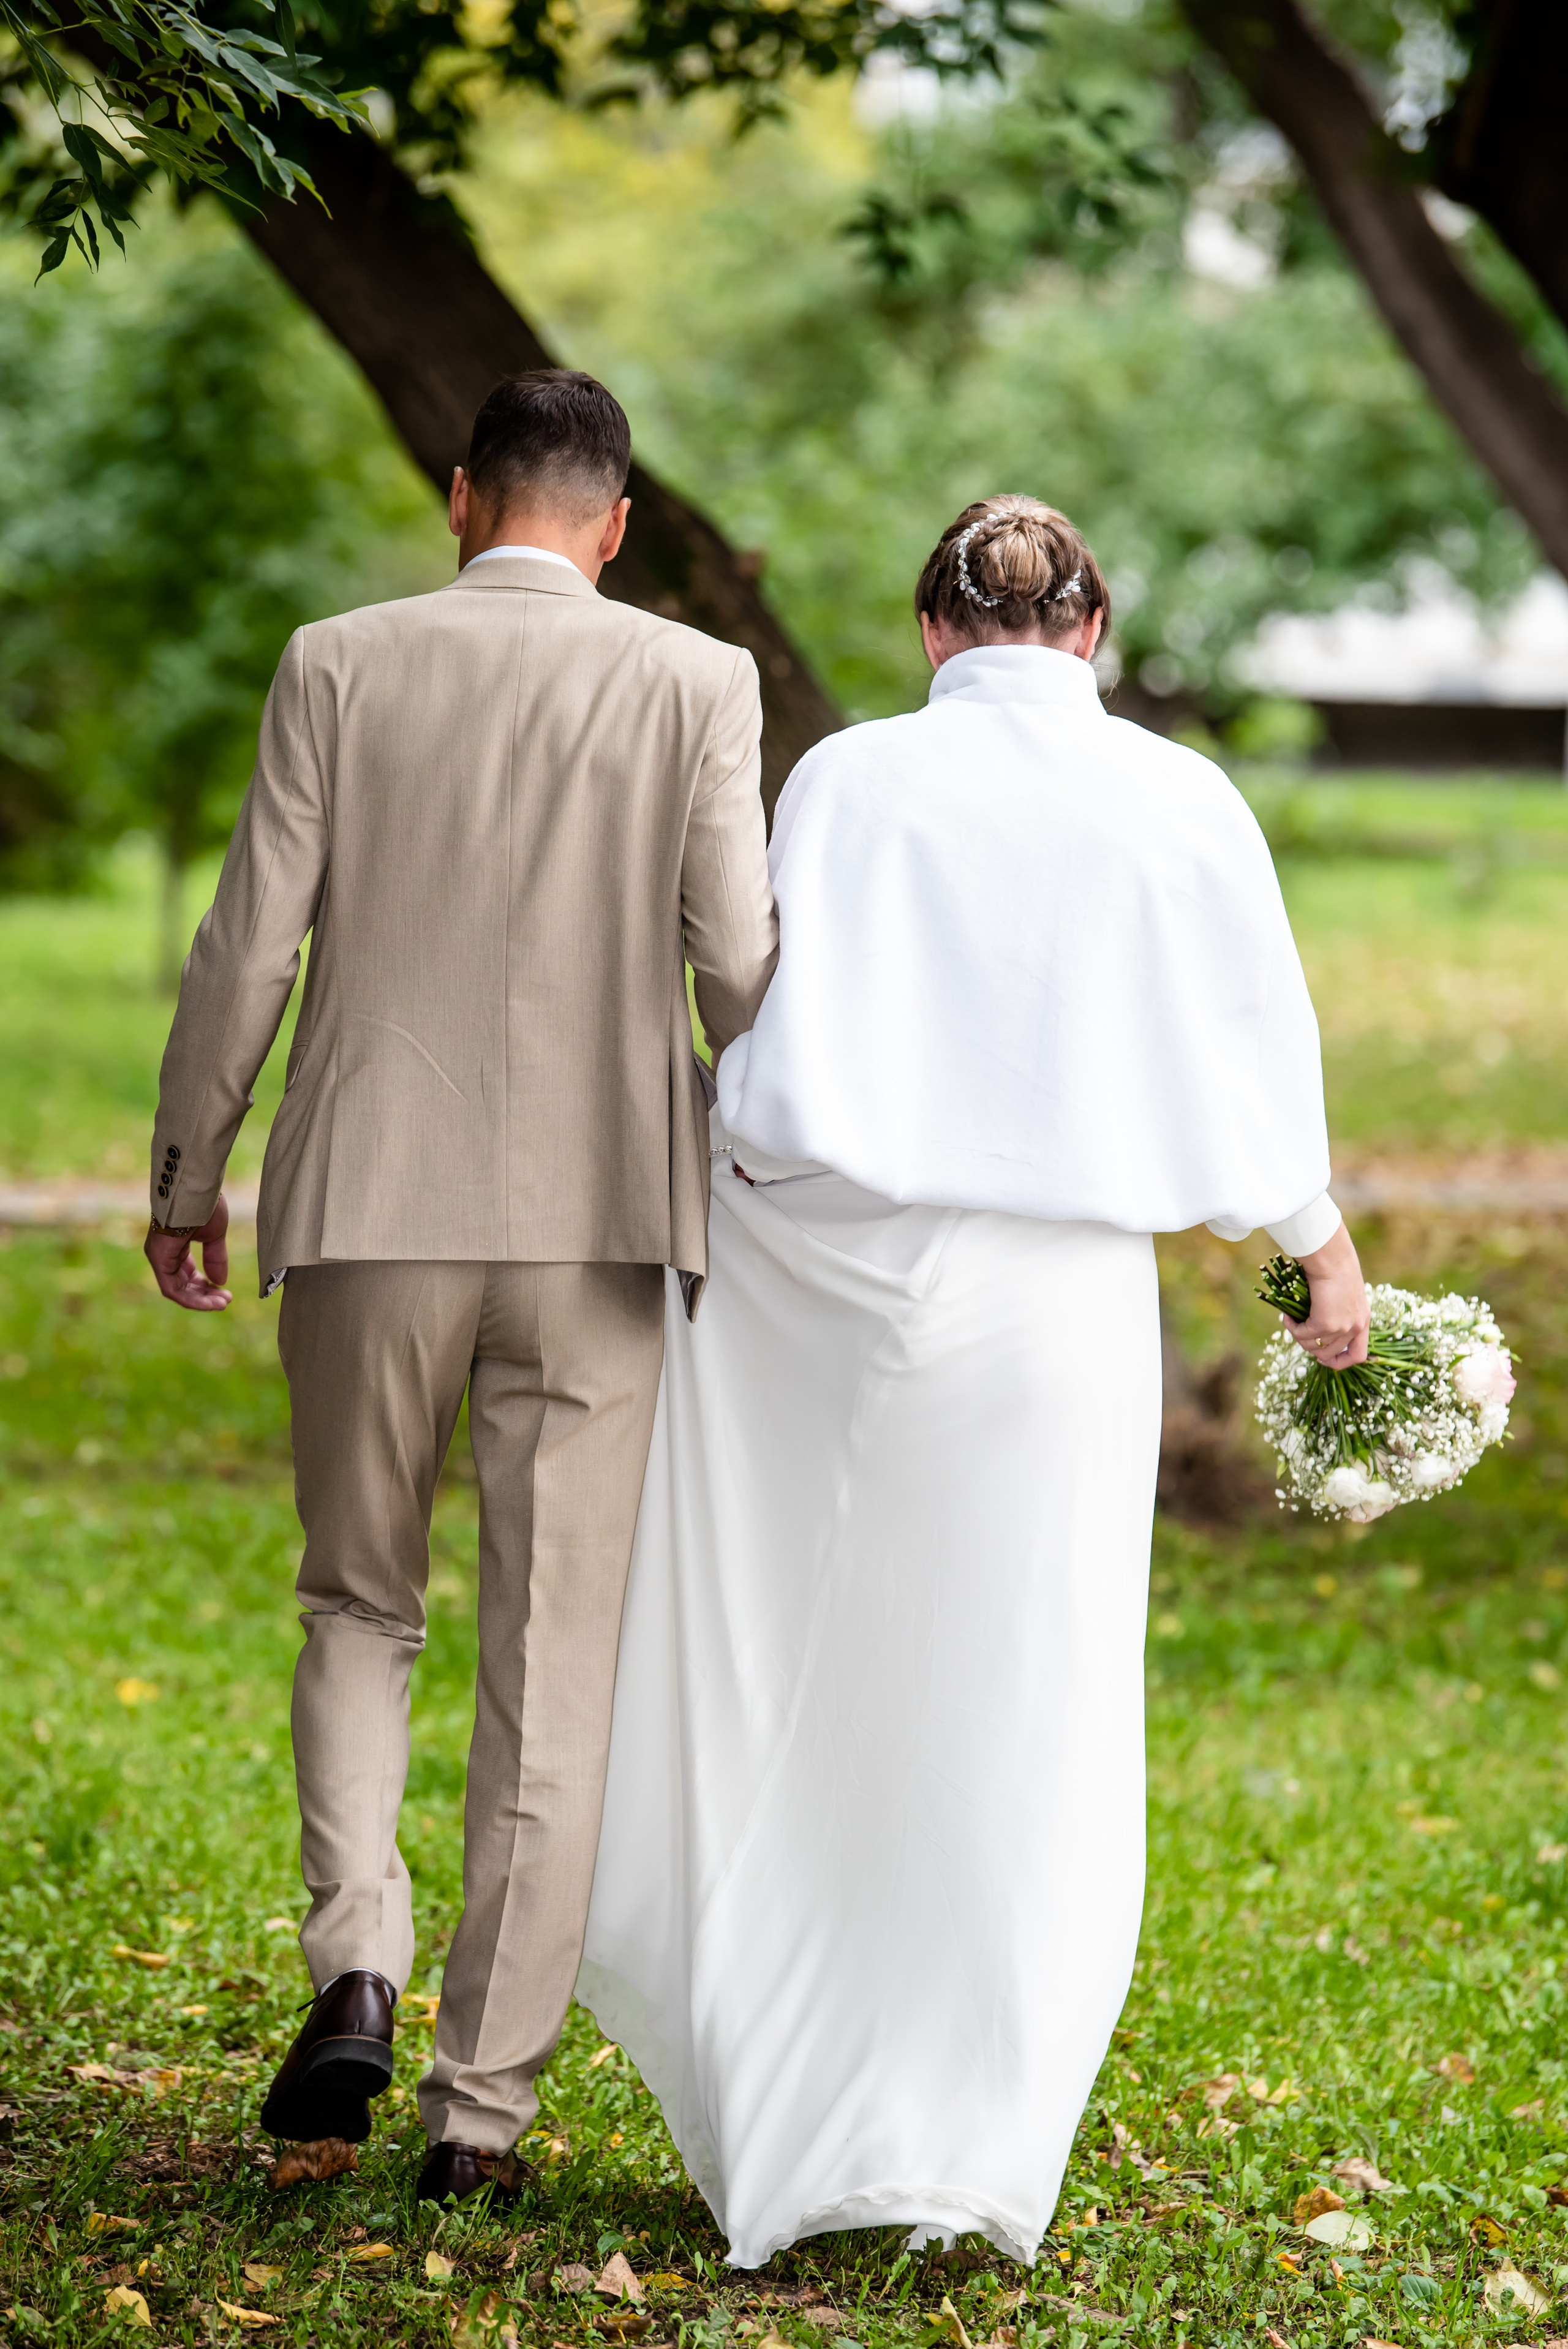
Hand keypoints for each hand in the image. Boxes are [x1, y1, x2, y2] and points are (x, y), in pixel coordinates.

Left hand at [146, 1195, 231, 1310]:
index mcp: (174, 1247)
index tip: (226, 1292)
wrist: (196, 1191)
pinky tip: (210, 1301)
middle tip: (226, 1300)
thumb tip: (220, 1281)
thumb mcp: (214, 1236)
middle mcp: (163, 1254)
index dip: (207, 1286)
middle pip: (183, 1285)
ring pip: (177, 1290)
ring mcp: (159, 1257)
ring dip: (200, 1300)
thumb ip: (215, 1258)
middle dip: (205, 1295)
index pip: (187, 1275)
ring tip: (223, 1303)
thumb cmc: (204, 1206)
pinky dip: (191, 1298)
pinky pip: (172, 1289)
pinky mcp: (158, 1260)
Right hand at [1287, 1221, 1368, 1368]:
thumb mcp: (1343, 1295)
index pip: (1358, 1356)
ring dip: (1298, 1337)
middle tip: (1299, 1332)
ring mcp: (1342, 1328)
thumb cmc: (1336, 1269)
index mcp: (1363, 1321)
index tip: (1323, 1358)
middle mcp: (1356, 1327)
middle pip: (1329, 1355)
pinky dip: (1292, 1327)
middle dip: (1310, 1347)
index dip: (1340, 1362)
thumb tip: (1316, 1330)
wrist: (1332, 1259)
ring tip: (1291, 1321)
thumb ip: (1338, 1312)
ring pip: (1313, 1346)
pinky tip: (1287, 1316)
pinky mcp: (1325, 1323)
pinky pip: (1302, 1334)